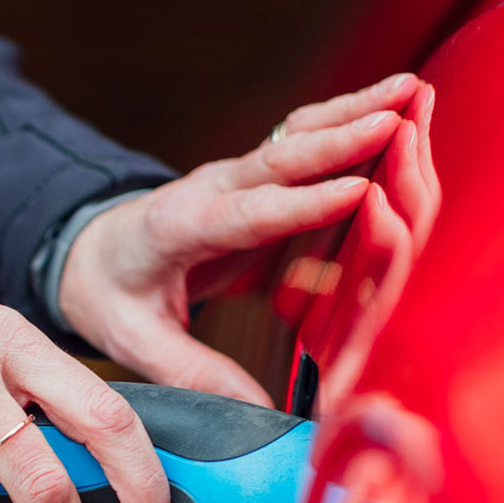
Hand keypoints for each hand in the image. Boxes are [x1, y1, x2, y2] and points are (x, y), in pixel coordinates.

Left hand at [59, 73, 423, 405]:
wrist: (90, 250)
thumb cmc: (109, 293)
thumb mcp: (132, 339)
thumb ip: (192, 372)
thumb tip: (260, 413)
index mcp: (178, 226)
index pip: (246, 215)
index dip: (300, 205)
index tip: (354, 193)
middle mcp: (213, 189)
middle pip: (281, 159)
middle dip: (340, 138)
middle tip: (397, 119)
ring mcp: (239, 177)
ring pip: (300, 136)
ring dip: (356, 111)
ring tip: (413, 89)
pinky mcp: (260, 178)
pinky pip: (308, 142)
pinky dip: (352, 118)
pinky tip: (399, 102)